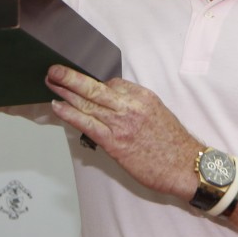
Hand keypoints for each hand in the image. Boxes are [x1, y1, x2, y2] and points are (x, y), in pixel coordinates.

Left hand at [45, 64, 200, 200]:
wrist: (186, 167)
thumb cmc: (175, 146)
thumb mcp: (159, 114)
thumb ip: (136, 108)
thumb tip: (115, 107)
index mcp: (143, 97)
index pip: (113, 83)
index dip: (95, 84)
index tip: (83, 83)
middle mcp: (131, 106)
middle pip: (95, 87)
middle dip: (72, 77)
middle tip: (55, 70)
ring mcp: (122, 124)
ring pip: (88, 103)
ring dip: (65, 91)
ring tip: (50, 83)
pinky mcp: (115, 142)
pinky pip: (87, 124)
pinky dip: (70, 114)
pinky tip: (58, 107)